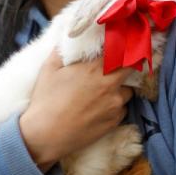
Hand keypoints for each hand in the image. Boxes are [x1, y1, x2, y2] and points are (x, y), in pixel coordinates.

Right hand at [19, 49, 133, 169]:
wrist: (46, 135)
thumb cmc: (45, 100)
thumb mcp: (48, 69)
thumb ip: (60, 51)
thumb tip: (66, 39)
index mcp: (95, 68)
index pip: (118, 51)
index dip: (119, 50)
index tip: (117, 50)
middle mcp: (110, 84)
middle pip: (130, 69)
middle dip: (125, 67)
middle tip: (115, 70)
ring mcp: (115, 104)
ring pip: (127, 92)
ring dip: (120, 90)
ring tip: (104, 94)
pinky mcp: (115, 121)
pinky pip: (122, 109)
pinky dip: (115, 107)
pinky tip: (100, 110)